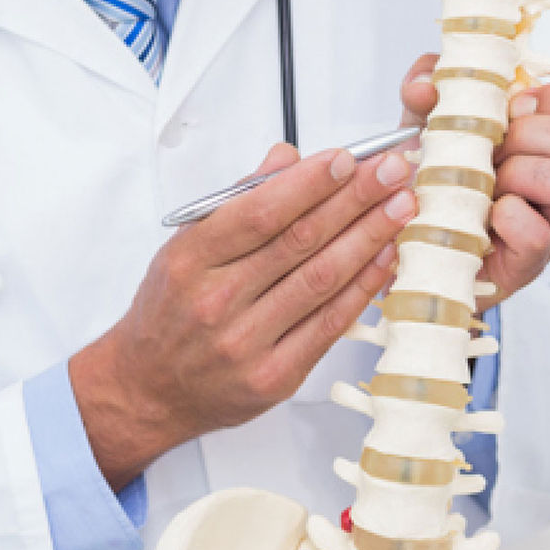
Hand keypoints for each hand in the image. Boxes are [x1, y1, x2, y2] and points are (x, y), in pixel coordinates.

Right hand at [69, 143, 417, 489]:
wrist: (147, 390)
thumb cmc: (170, 313)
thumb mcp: (185, 249)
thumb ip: (237, 202)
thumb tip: (288, 159)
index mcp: (190, 260)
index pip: (260, 212)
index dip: (311, 183)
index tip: (350, 158)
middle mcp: (216, 301)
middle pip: (300, 240)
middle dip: (355, 199)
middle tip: (393, 172)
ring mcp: (247, 343)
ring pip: (322, 280)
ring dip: (369, 238)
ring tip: (402, 207)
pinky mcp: (276, 377)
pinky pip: (330, 324)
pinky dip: (363, 288)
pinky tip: (387, 258)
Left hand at [401, 55, 549, 311]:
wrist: (416, 243)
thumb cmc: (437, 181)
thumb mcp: (429, 122)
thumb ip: (425, 88)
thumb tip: (424, 86)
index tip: (516, 109)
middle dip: (534, 135)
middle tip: (496, 150)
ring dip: (523, 173)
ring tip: (490, 184)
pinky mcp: (530, 263)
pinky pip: (537, 234)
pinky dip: (508, 218)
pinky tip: (487, 216)